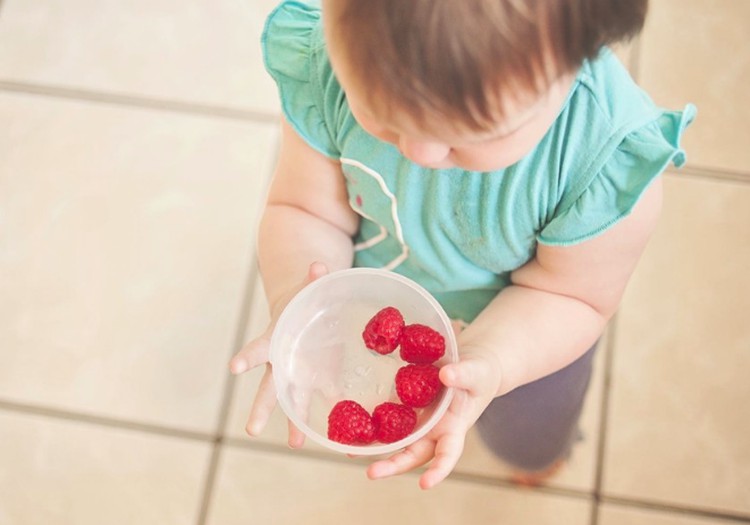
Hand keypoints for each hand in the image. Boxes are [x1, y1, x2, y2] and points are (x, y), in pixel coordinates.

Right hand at [228, 261, 329, 447]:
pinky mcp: (320, 378)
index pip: (256, 349)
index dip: (246, 357)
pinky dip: (330, 411)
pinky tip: (335, 433)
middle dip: (261, 408)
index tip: (234, 368)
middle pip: (268, 389)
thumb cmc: (300, 299)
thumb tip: (319, 266)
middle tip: (251, 430)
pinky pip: (322, 398)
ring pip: (292, 402)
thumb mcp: (306, 287)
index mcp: (275, 338)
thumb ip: (312, 279)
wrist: (304, 310)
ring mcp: (299, 374)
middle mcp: (282, 363)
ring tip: (296, 445)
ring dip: (294, 423)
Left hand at [366, 343, 502, 488]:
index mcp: (454, 428)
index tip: (424, 484)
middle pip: (413, 454)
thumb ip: (464, 375)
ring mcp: (418, 420)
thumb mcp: (477, 373)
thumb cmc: (480, 373)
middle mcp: (434, 430)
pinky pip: (389, 417)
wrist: (471, 364)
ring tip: (351, 451)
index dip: (438, 471)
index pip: (448, 454)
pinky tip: (352, 423)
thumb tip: (446, 376)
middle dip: (393, 466)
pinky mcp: (406, 406)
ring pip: (396, 439)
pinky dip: (373, 422)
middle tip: (371, 473)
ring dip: (376, 447)